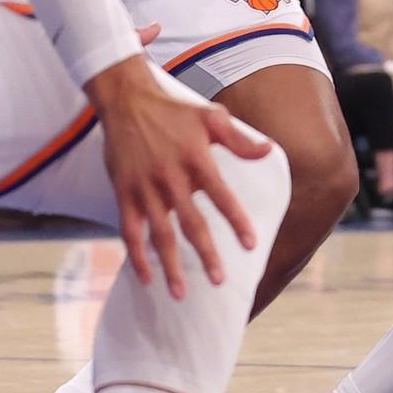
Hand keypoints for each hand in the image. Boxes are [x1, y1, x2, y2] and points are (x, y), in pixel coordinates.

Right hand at [87, 55, 270, 297]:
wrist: (126, 99)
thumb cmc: (173, 109)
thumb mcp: (210, 116)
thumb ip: (239, 138)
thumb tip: (269, 151)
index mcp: (195, 158)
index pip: (221, 195)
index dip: (236, 221)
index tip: (251, 245)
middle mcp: (170, 176)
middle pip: (191, 223)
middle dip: (206, 255)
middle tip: (220, 281)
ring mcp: (144, 187)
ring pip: (159, 234)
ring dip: (170, 265)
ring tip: (181, 293)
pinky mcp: (123, 193)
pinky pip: (130, 230)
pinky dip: (136, 256)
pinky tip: (145, 278)